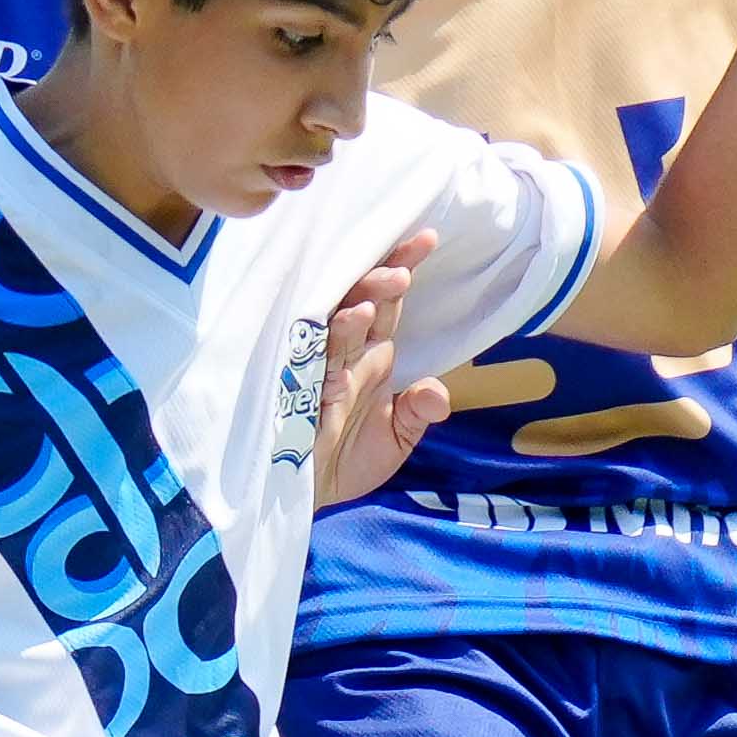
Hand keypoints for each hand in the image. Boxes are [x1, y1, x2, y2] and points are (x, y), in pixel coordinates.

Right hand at [310, 232, 454, 507]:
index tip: (426, 239)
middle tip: (403, 269)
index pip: (388, 303)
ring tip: (385, 290)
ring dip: (360, 303)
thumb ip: (417, 412)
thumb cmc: (347, 461)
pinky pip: (313, 357)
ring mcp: (319, 367)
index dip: (402, 270)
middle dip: (382, 279)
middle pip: (361, 301)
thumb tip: (438, 395)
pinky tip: (353, 321)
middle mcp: (345, 352)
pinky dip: (332, 339)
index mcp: (369, 355)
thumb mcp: (394, 439)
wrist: (307, 497)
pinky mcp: (298, 388)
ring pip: (336, 322)